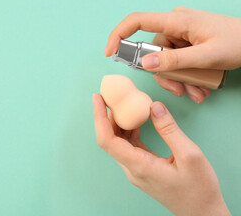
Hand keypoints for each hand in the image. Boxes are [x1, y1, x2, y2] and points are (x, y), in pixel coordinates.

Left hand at [92, 94, 230, 215]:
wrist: (202, 212)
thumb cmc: (199, 189)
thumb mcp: (190, 155)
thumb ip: (169, 129)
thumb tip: (153, 106)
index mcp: (139, 166)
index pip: (107, 140)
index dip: (99, 118)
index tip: (98, 99)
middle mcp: (132, 169)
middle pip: (110, 139)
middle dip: (106, 116)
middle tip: (109, 96)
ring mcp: (136, 170)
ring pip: (119, 143)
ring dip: (118, 123)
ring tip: (122, 104)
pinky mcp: (142, 169)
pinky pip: (129, 147)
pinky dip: (130, 131)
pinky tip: (137, 120)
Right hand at [105, 7, 240, 102]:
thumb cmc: (239, 41)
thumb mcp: (206, 55)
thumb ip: (174, 60)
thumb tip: (145, 64)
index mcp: (176, 21)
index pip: (137, 21)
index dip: (118, 35)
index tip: (109, 53)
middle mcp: (175, 25)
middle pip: (154, 53)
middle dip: (167, 76)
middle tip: (182, 92)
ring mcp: (181, 33)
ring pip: (166, 61)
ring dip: (179, 80)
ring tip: (197, 93)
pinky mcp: (187, 41)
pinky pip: (176, 60)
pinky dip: (185, 75)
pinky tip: (199, 86)